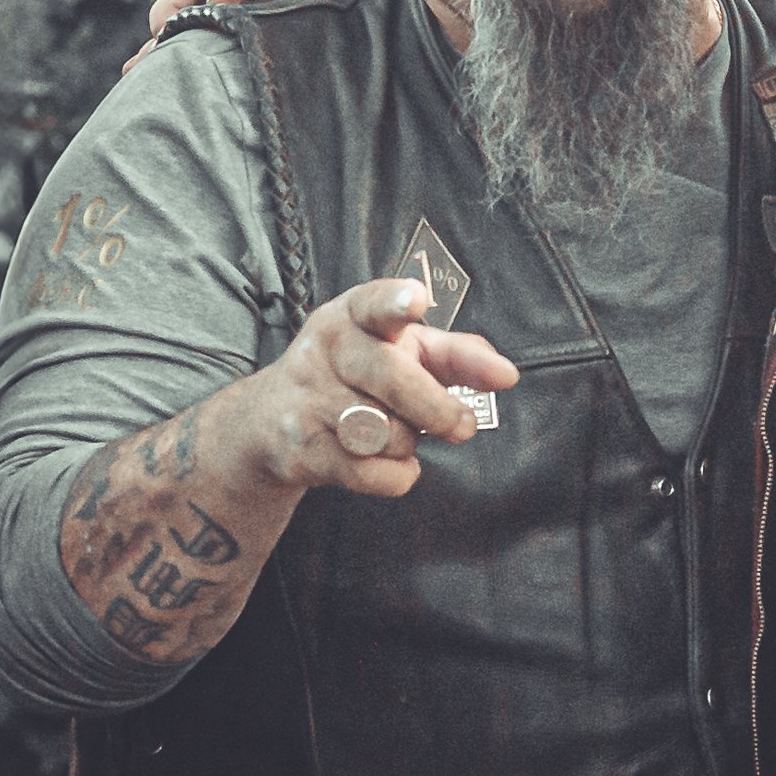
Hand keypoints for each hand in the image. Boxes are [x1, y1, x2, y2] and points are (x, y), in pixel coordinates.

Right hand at [248, 276, 519, 496]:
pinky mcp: (301, 448)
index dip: (396, 302)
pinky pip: (369, 472)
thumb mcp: (403, 350)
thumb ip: (457, 356)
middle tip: (462, 426)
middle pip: (393, 378)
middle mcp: (326, 349)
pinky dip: (395, 475)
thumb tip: (506, 375)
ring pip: (385, 432)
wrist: (269, 421)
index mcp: (353, 314)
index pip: (374, 303)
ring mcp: (308, 399)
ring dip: (408, 442)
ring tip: (398, 434)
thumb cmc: (357, 374)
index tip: (415, 300)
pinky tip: (389, 462)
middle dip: (437, 409)